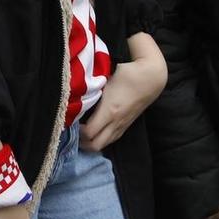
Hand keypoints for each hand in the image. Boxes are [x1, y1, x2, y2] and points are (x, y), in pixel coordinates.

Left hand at [81, 34, 167, 151]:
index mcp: (109, 111)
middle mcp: (116, 122)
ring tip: (79, 132)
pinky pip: (111, 139)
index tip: (68, 121)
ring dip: (90, 142)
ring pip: (103, 145)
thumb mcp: (105, 78)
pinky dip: (100, 139)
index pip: (88, 133)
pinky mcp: (126, 126)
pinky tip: (93, 131)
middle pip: (95, 145)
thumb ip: (90, 87)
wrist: (151, 78)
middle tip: (71, 131)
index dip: (76, 132)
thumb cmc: (126, 73)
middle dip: (81, 143)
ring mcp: (122, 126)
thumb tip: (72, 90)